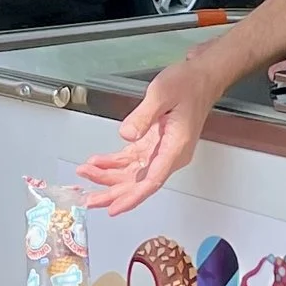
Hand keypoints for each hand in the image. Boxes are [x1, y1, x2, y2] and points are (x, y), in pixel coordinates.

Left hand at [77, 58, 215, 216]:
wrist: (200, 77)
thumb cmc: (187, 84)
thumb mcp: (162, 94)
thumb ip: (143, 116)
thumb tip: (126, 135)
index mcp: (176, 147)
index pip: (153, 180)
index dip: (132, 197)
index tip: (115, 208)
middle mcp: (170, 155)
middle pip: (139, 183)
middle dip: (113, 193)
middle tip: (89, 199)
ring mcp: (162, 151)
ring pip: (133, 174)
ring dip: (109, 177)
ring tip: (85, 176)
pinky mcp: (154, 145)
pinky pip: (132, 161)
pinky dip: (113, 164)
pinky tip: (97, 163)